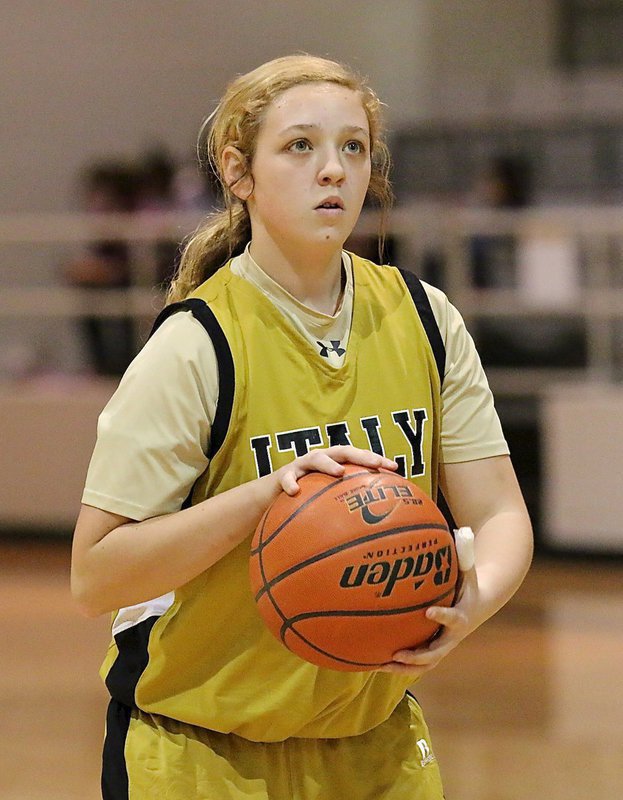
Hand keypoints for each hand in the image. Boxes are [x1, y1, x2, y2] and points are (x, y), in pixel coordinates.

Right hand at [274, 446, 397, 495]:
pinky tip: (295, 492)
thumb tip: (375, 528)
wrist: (272, 495)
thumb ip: (346, 506)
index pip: (359, 457)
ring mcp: (302, 465)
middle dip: (360, 456)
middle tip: (375, 464)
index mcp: (334, 462)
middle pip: (343, 451)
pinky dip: (291, 484)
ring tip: (339, 472)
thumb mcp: (328, 501)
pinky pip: (287, 479)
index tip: (395, 468)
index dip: (376, 460)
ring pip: (316, 459)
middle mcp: (320, 459)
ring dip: (328, 463)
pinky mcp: (283, 474)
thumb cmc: (307, 498)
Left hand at [379, 527, 480, 677]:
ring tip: (381, 664)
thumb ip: (464, 550)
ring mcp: (443, 646)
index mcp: (462, 615)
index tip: (428, 611)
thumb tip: (458, 528)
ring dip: (404, 667)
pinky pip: (416, 663)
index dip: (442, 617)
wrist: (478, 605)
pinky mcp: (434, 650)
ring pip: (425, 664)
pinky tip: (375, 662)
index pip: (454, 618)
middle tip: (398, 653)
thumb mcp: (468, 567)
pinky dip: (399, 666)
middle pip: (437, 652)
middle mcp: (452, 636)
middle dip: (418, 655)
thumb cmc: (468, 582)